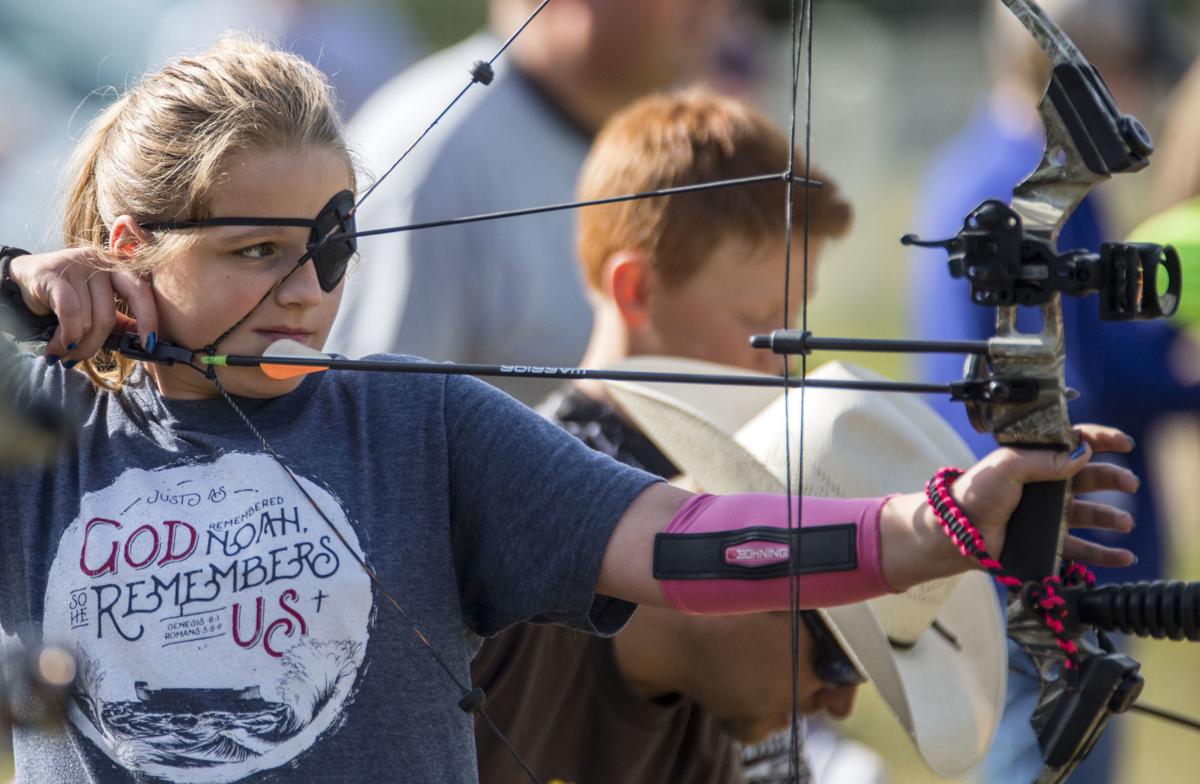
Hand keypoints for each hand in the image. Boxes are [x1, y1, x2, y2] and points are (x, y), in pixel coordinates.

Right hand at [8, 249, 155, 362]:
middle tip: (82, 358)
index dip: (148, 320)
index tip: (148, 345)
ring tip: (63, 353)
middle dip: (96, 343)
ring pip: (85, 318)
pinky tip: (57, 347)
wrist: (27, 277)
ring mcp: (77, 265)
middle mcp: (101, 263)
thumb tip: (146, 342)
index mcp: (119, 270)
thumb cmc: (69, 295)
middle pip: (108, 315)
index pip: (141, 293)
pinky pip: (68, 312)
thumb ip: (121, 321)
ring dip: (74, 344)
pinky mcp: (53, 273)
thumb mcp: (97, 307)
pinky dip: (66, 334)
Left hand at [881, 424, 1137, 589]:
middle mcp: (1044, 485)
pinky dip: (1104, 553)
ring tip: (1124, 521)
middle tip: (1129, 482)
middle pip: (1089, 478)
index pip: (1073, 444)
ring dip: (1111, 516)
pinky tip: (1123, 555)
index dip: (1100, 440)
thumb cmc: (975, 493)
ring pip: (1089, 514)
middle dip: (1112, 478)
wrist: (955, 532)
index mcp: (1034, 460)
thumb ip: (1045, 459)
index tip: (1123, 443)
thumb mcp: (1008, 465)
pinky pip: (1081, 549)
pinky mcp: (1045, 541)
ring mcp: (1046, 514)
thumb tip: (1083, 453)